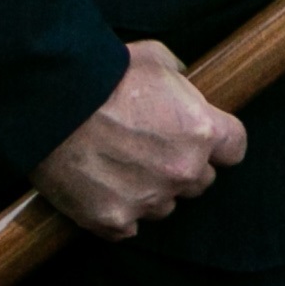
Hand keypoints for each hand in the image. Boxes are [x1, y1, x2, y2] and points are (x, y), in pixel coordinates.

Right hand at [31, 41, 247, 240]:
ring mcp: (148, 200)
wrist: (49, 106)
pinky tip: (101, 190)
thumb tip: (184, 81)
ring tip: (121, 167)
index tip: (204, 140)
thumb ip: (180, 76)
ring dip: (152, 191)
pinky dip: (117, 213)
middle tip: (151, 149)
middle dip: (183, 167)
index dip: (220, 144)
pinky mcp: (112, 220)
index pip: (235, 149)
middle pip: (201, 181)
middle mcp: (182, 171)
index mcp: (202, 131)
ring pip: (165, 205)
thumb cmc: (104, 77)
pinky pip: (127, 227)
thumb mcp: (156, 58)